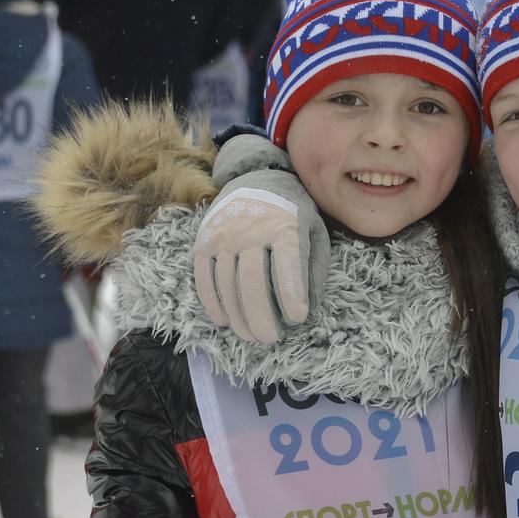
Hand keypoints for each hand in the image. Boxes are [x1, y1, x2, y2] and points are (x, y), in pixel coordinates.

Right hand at [193, 136, 327, 342]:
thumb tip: (310, 312)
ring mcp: (223, 236)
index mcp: (284, 226)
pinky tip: (225, 320)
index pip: (287, 266)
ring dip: (238, 316)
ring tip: (250, 335)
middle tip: (269, 338)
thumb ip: (314, 270)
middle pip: (253, 282)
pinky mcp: (204, 242)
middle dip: (261, 316)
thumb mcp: (314, 233)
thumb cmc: (292, 214)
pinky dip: (213, 303)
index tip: (298, 319)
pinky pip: (204, 278)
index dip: (292, 295)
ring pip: (227, 285)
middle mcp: (251, 230)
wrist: (256, 179)